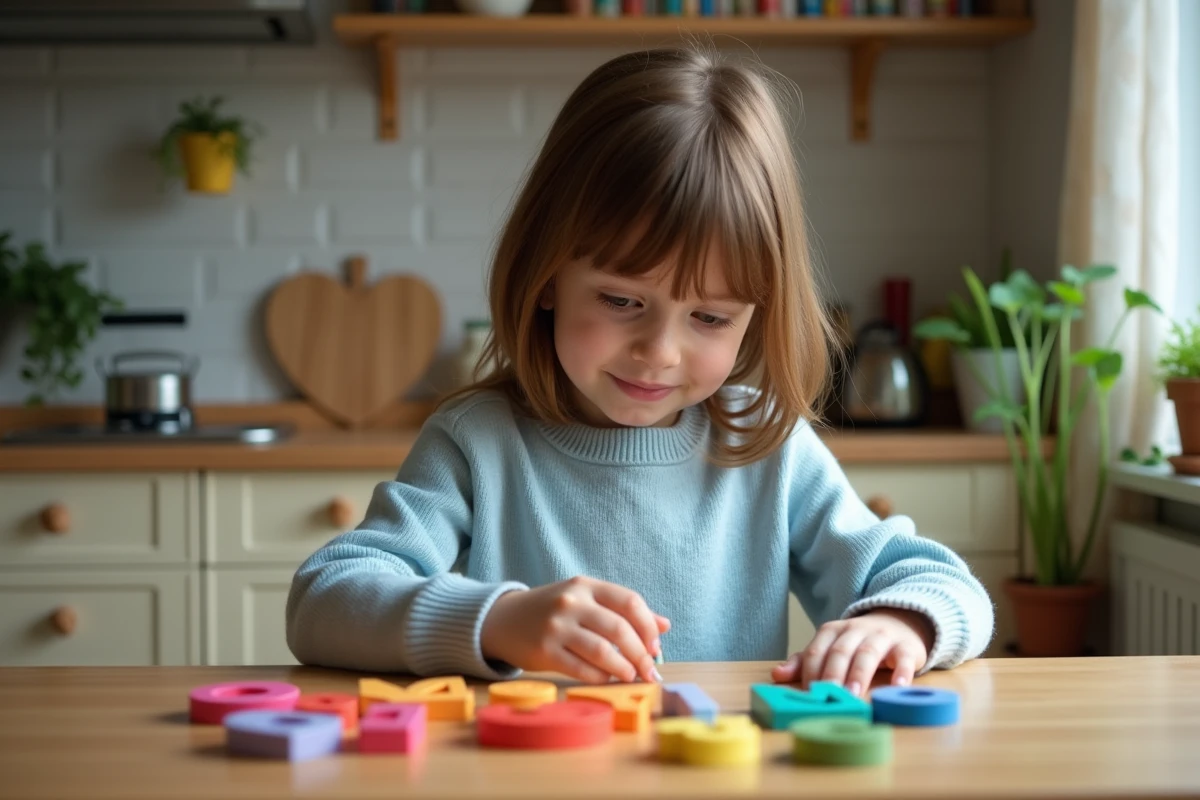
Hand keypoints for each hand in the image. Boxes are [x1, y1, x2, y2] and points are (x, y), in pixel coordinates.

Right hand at [480, 576, 670, 684]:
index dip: (648, 626)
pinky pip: (582, 669)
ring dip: (624, 668)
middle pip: (620, 628)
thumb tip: (665, 625)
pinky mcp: (544, 651)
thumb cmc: (552, 611)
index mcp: (586, 586)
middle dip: (641, 653)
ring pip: (603, 651)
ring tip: (631, 676)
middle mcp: (571, 602)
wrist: (503, 620)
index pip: (629, 601)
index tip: (656, 646)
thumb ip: (623, 611)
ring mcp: (556, 626)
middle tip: (649, 670)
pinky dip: (601, 677)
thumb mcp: (585, 601)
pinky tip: (607, 678)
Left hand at [771, 608, 934, 695]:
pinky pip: (903, 658)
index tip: (809, 695)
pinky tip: (898, 687)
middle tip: (830, 696)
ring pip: (868, 653)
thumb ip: (805, 662)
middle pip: (840, 651)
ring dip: (859, 673)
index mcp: (832, 631)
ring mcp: (881, 636)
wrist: (898, 623)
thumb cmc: (857, 643)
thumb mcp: (830, 647)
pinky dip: (901, 672)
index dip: (811, 672)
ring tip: (854, 694)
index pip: (816, 651)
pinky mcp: (905, 646)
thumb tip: (777, 675)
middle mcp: (855, 630)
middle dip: (833, 674)